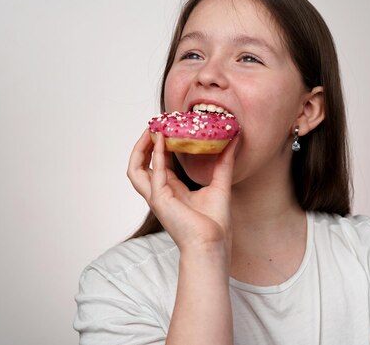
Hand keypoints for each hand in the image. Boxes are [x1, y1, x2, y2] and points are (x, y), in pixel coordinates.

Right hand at [127, 130, 237, 253]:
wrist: (213, 244)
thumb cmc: (215, 223)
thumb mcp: (220, 184)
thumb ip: (224, 161)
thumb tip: (234, 138)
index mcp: (171, 191)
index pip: (158, 164)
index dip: (160, 146)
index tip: (168, 128)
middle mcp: (160, 193)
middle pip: (140, 166)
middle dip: (143, 145)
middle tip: (154, 125)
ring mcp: (157, 197)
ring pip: (136, 169)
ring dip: (140, 148)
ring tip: (151, 129)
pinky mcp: (160, 200)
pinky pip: (153, 173)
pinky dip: (155, 155)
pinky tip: (161, 140)